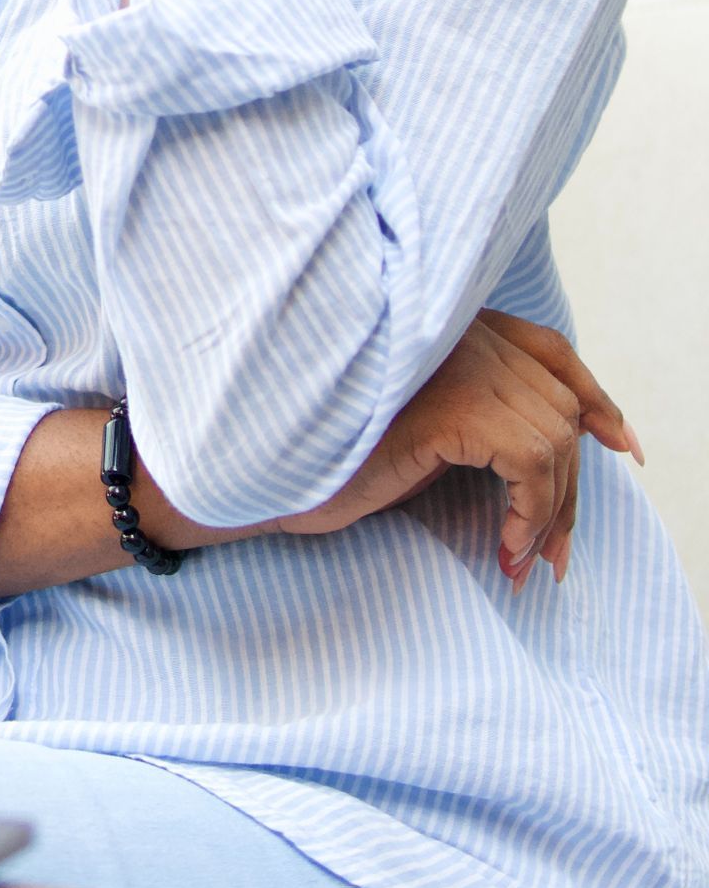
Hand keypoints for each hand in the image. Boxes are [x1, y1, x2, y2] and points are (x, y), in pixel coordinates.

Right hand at [269, 307, 644, 590]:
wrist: (267, 474)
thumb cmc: (330, 457)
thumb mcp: (418, 431)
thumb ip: (476, 415)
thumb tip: (558, 455)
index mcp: (446, 328)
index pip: (548, 349)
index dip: (594, 396)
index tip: (619, 446)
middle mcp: (455, 332)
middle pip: (560, 405)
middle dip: (570, 488)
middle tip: (553, 556)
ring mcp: (454, 363)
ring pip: (554, 438)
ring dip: (550, 512)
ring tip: (519, 559)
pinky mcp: (450, 405)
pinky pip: (531, 462)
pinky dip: (532, 512)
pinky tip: (504, 548)